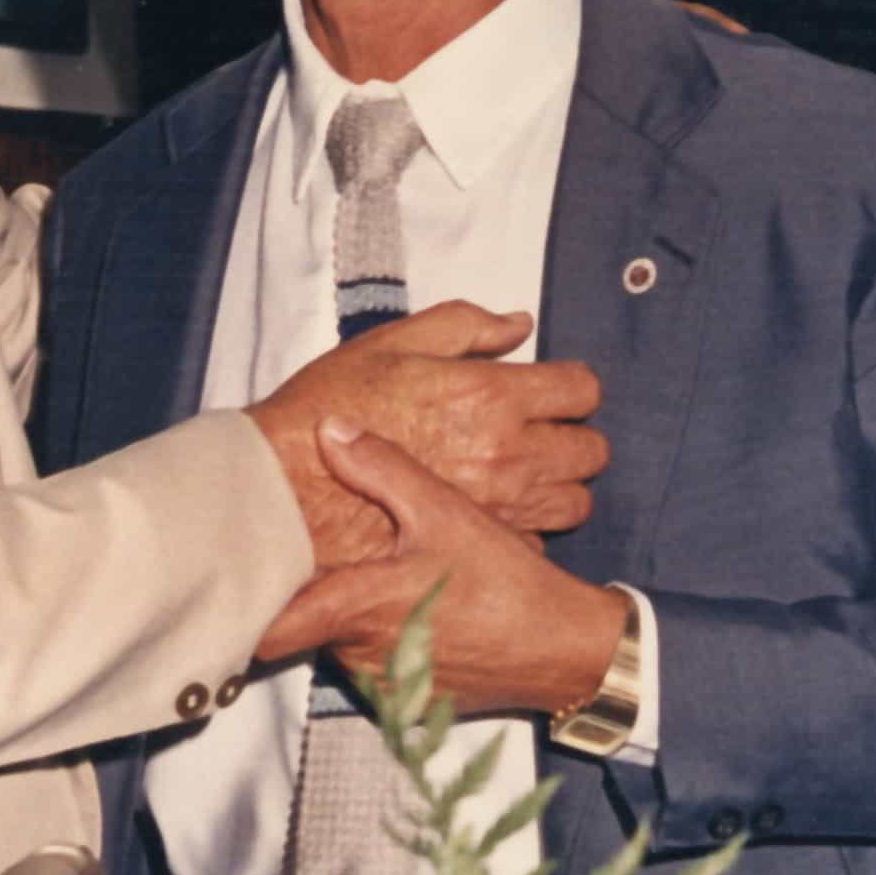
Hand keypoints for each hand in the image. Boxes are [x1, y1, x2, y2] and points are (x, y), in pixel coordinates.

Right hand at [246, 301, 605, 569]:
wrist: (284, 487)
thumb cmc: (329, 408)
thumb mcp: (391, 344)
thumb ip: (465, 327)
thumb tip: (517, 326)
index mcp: (493, 395)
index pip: (581, 389)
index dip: (572, 387)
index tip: (552, 391)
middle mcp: (509, 455)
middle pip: (591, 451)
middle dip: (574, 438)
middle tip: (542, 435)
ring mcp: (498, 508)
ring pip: (574, 504)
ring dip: (559, 487)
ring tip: (526, 478)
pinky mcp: (475, 549)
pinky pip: (535, 541)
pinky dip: (525, 528)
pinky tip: (495, 515)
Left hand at [255, 421, 629, 715]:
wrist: (561, 651)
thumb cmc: (505, 582)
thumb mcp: (445, 512)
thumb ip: (382, 469)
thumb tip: (330, 429)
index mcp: (359, 608)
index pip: (274, 631)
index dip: (243, 616)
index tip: (224, 594)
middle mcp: (361, 656)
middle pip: (309, 628)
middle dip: (313, 598)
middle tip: (321, 562)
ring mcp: (384, 685)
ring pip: (342, 647)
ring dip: (352, 621)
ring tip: (378, 585)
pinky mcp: (408, 702)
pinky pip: (376, 668)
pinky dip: (383, 644)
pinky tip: (415, 616)